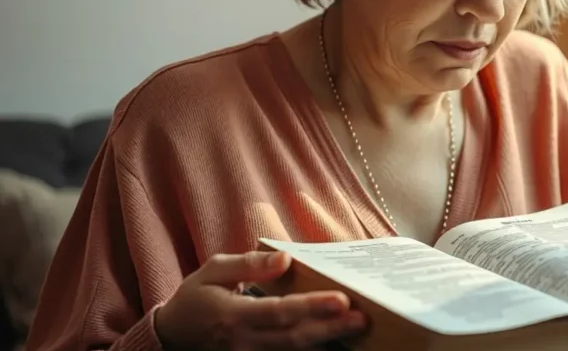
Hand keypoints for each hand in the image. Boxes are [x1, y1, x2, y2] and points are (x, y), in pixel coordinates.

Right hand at [155, 250, 366, 349]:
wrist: (172, 336)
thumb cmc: (197, 297)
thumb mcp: (213, 270)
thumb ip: (249, 264)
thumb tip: (285, 258)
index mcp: (234, 314)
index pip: (279, 312)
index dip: (312, 307)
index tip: (342, 299)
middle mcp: (244, 342)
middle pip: (294, 338)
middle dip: (331, 329)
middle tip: (363, 318)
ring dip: (327, 344)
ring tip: (357, 331)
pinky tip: (336, 343)